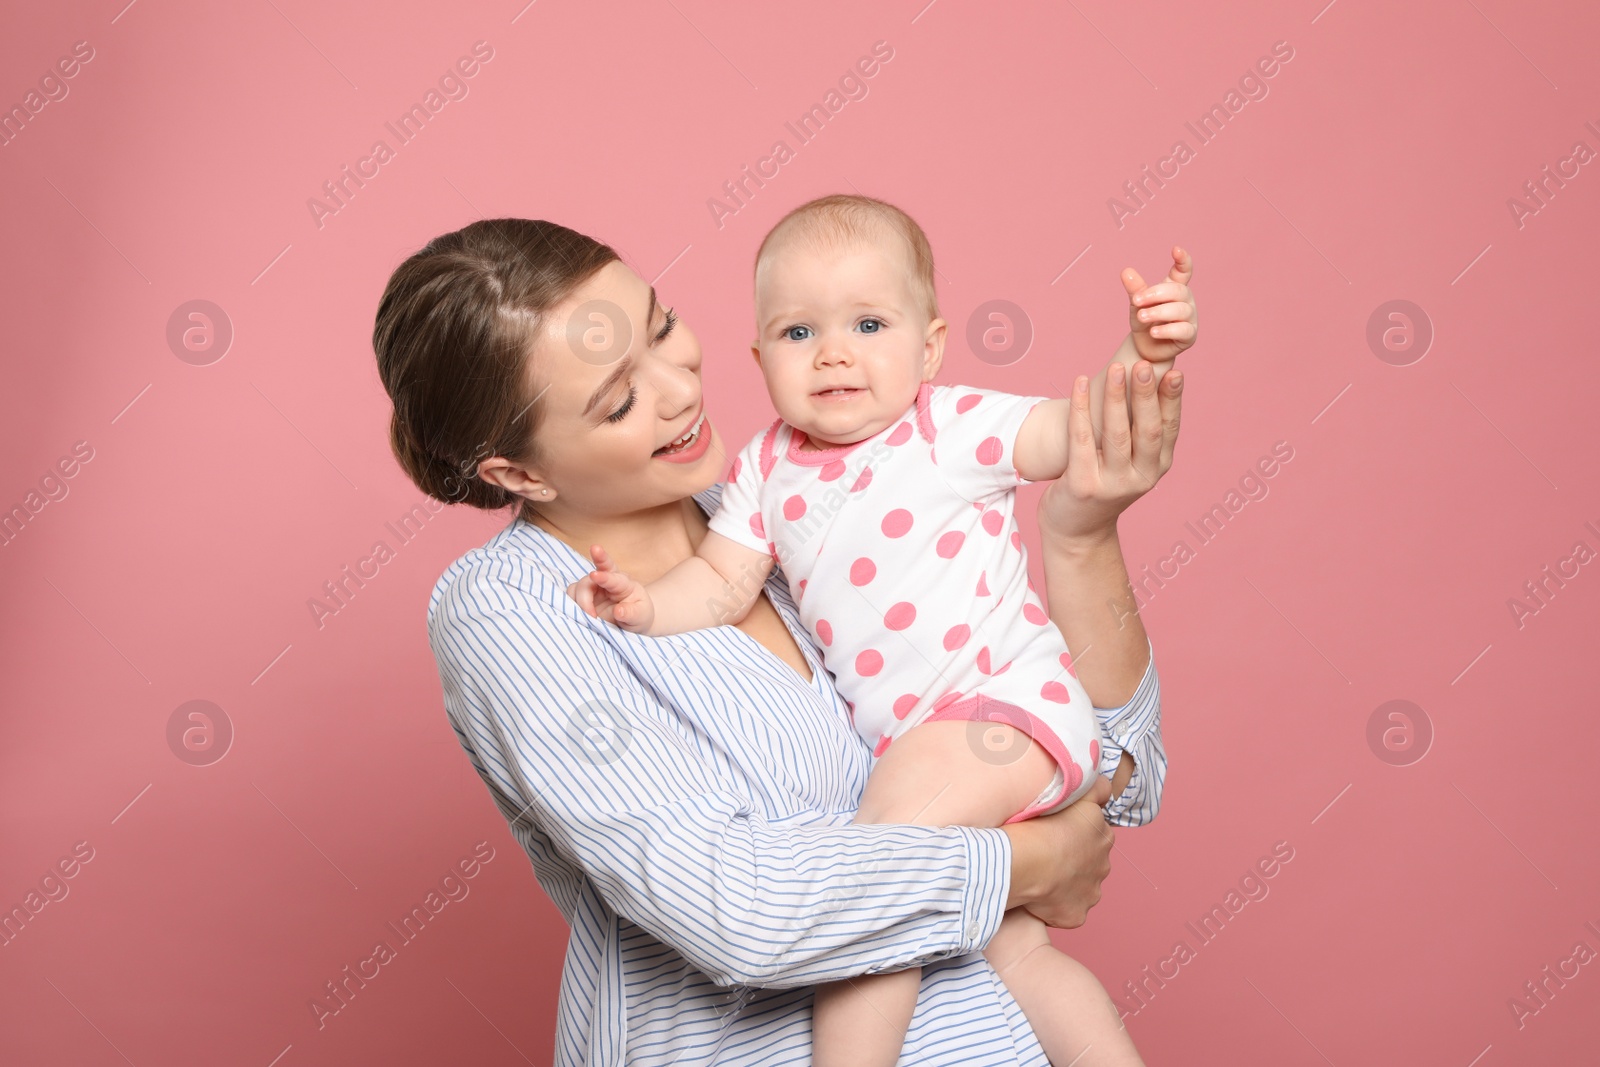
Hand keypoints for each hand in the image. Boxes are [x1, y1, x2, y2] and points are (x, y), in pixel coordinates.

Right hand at [566, 544, 655, 632]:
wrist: (631, 619)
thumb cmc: (638, 614)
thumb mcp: (641, 615)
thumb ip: (631, 613)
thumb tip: (618, 611)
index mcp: (622, 583)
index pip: (612, 576)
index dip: (603, 575)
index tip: (594, 575)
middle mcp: (604, 582)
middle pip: (589, 579)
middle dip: (585, 589)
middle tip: (590, 613)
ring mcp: (592, 589)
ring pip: (577, 588)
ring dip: (579, 602)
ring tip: (592, 618)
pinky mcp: (582, 597)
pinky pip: (571, 597)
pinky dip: (572, 606)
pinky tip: (581, 616)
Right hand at [1003, 776, 1114, 928]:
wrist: (1027, 861)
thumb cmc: (1044, 825)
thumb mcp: (1075, 795)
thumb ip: (1097, 789)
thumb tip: (1107, 787)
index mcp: (1103, 837)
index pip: (1093, 834)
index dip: (1074, 833)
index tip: (1056, 833)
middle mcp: (1103, 866)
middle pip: (1089, 862)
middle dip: (1073, 860)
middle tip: (1046, 854)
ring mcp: (1091, 894)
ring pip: (1080, 888)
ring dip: (1066, 885)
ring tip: (1040, 877)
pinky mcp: (1076, 915)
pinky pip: (1067, 911)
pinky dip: (1055, 907)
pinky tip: (1038, 896)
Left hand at [1037, 359, 1182, 543]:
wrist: (1077, 531)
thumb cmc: (1103, 483)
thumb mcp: (1130, 461)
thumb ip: (1140, 432)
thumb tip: (1151, 380)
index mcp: (1157, 466)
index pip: (1168, 428)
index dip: (1172, 400)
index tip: (1174, 372)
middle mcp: (1140, 477)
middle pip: (1146, 430)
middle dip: (1146, 395)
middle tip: (1144, 364)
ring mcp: (1112, 484)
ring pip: (1116, 434)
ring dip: (1116, 398)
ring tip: (1115, 368)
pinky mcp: (1083, 486)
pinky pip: (1081, 440)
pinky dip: (1081, 408)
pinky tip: (1080, 383)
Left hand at [1122, 245, 1196, 368]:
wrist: (1145, 347)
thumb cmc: (1144, 322)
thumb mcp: (1137, 304)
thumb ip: (1135, 288)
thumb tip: (1126, 271)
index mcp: (1175, 288)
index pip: (1183, 271)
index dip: (1183, 260)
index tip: (1176, 249)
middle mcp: (1186, 301)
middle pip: (1178, 291)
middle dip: (1156, 294)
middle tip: (1136, 300)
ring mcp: (1190, 318)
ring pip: (1180, 310)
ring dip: (1158, 312)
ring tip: (1141, 316)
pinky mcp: (1189, 335)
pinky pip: (1182, 330)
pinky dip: (1167, 330)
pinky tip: (1153, 331)